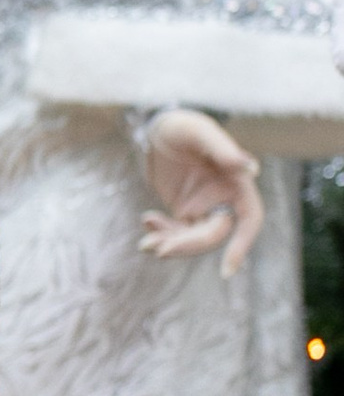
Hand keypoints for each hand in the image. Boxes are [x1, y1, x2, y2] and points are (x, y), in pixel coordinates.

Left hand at [140, 107, 262, 276]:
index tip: (227, 270)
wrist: (157, 128)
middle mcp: (224, 198)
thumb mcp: (199, 131)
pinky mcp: (184, 210)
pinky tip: (147, 220)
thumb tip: (250, 168)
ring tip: (145, 245)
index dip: (242, 244)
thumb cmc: (182, 125)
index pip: (249, 219)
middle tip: (158, 250)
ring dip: (171, 244)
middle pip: (214, 234)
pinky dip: (161, 233)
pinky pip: (176, 231)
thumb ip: (223, 149)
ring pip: (193, 238)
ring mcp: (203, 206)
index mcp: (237, 182)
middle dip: (188, 245)